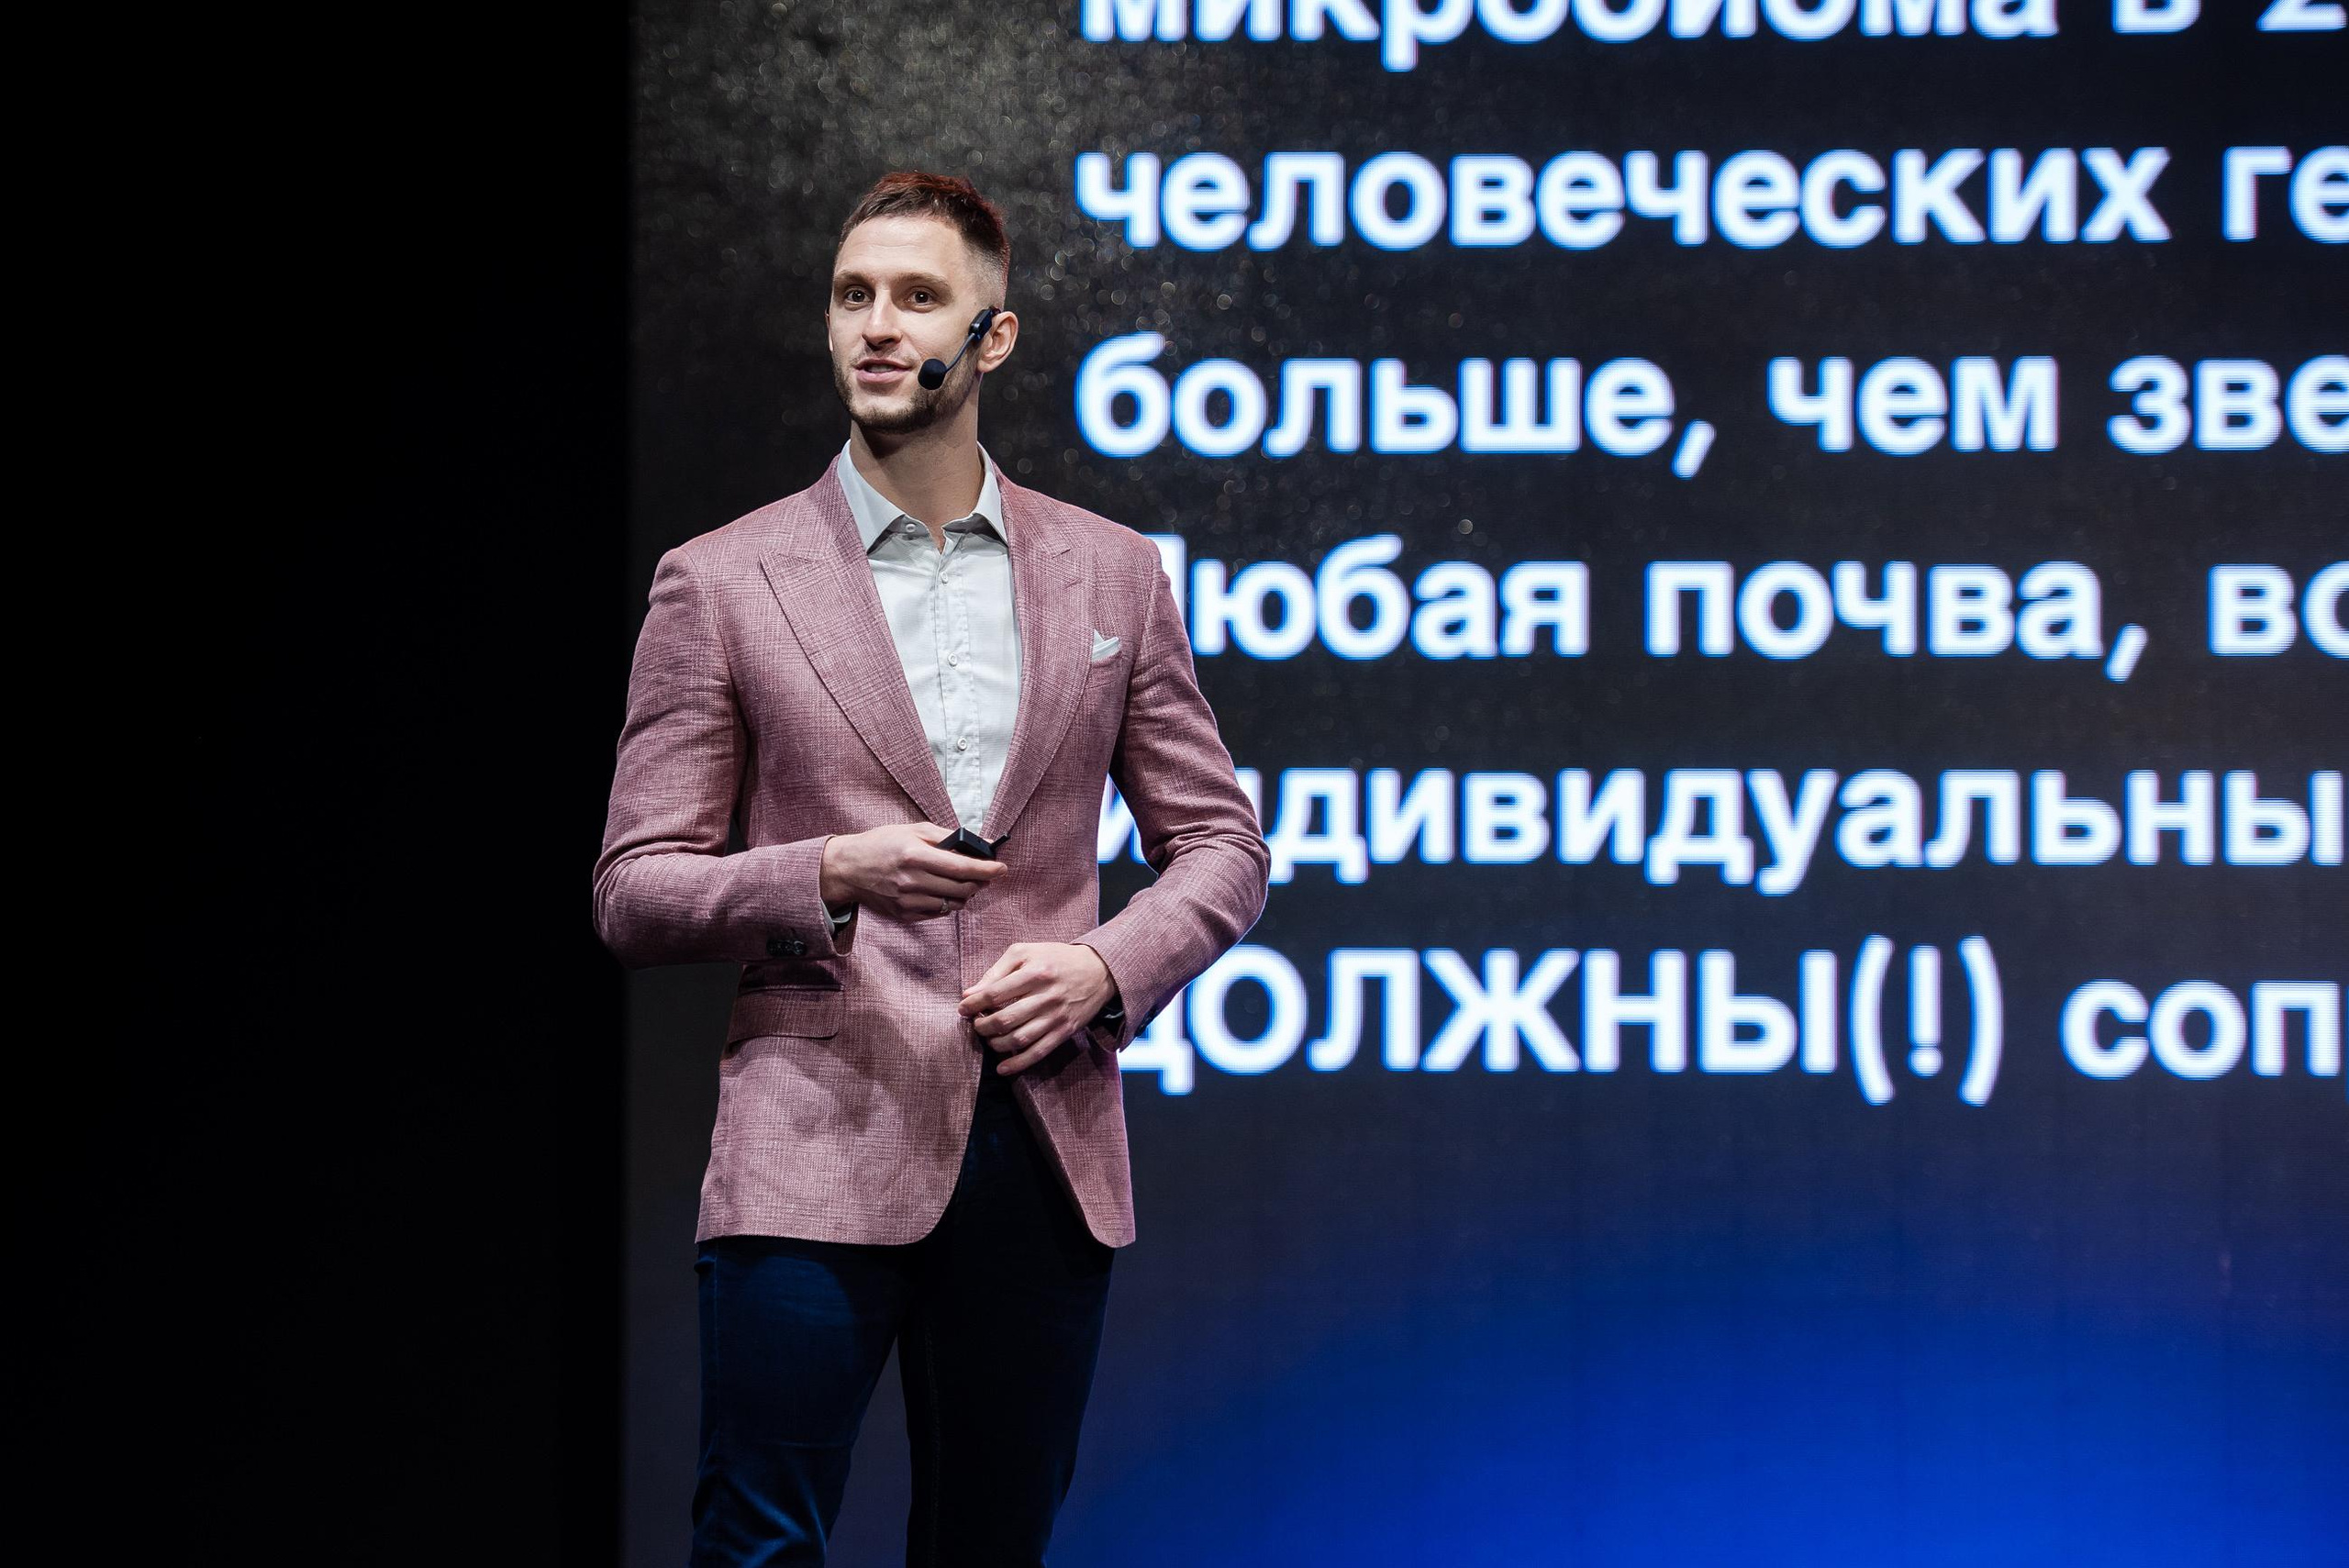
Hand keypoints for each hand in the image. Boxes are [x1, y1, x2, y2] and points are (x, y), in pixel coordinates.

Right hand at [819, 821, 1004, 921]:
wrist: (848, 868)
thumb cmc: (882, 844)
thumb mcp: (914, 830)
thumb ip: (949, 837)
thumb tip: (982, 844)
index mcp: (915, 856)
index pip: (962, 867)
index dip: (988, 869)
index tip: (1002, 868)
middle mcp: (912, 881)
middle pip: (962, 888)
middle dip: (980, 881)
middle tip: (985, 874)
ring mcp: (908, 902)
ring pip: (953, 904)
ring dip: (966, 893)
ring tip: (963, 881)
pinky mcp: (904, 915)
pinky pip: (938, 913)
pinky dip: (948, 902)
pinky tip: (942, 890)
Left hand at [959, 943, 1117, 1076]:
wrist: (1099, 970)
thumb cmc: (1055, 958)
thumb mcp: (1025, 952)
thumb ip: (996, 971)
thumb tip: (969, 994)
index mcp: (1035, 972)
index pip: (996, 993)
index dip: (974, 1004)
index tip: (963, 1008)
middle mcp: (1046, 996)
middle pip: (1005, 1019)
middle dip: (982, 1026)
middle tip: (975, 1024)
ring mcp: (1056, 1016)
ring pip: (1019, 1039)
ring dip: (996, 1044)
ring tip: (988, 1038)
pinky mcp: (1065, 1031)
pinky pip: (1039, 1053)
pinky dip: (1018, 1064)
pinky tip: (1002, 1068)